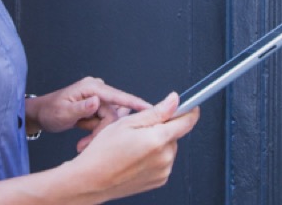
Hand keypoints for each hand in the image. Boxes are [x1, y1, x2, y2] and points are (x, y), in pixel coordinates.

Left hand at [26, 77, 150, 137]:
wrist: (41, 115)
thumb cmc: (50, 111)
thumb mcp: (62, 112)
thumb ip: (80, 108)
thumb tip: (96, 102)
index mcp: (92, 88)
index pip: (118, 96)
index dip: (135, 103)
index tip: (152, 109)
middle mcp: (98, 91)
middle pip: (114, 114)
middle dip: (102, 132)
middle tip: (85, 145)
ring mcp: (98, 100)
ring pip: (110, 122)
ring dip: (98, 135)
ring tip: (82, 145)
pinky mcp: (98, 109)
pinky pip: (105, 123)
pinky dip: (97, 134)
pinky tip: (85, 141)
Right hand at [65, 92, 200, 201]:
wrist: (91, 180)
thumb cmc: (103, 153)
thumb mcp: (126, 123)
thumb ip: (156, 112)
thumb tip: (174, 101)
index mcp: (158, 140)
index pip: (186, 121)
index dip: (189, 110)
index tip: (190, 106)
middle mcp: (164, 157)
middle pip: (174, 134)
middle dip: (162, 128)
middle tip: (139, 130)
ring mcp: (163, 171)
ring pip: (168, 148)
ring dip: (157, 143)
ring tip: (133, 146)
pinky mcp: (159, 180)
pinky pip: (163, 162)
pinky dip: (154, 157)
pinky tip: (136, 157)